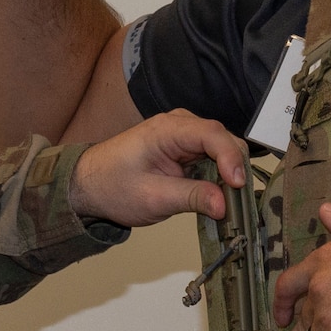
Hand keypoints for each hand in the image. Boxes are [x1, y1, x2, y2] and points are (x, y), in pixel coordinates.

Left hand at [68, 110, 246, 225]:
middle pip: (222, 139)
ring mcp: (184, 136)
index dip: (230, 158)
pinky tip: (222, 195)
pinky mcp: (186, 149)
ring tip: (234, 201)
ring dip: (230, 173)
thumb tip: (224, 205)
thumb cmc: (113, 186)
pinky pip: (213, 158)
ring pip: (222, 149)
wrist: (90, 184)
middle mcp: (180, 125)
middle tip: (240, 200)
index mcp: (167, 129)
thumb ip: (191, 198)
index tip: (238, 185)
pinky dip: (221, 176)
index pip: (211, 134)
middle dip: (235, 168)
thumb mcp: (153, 198)